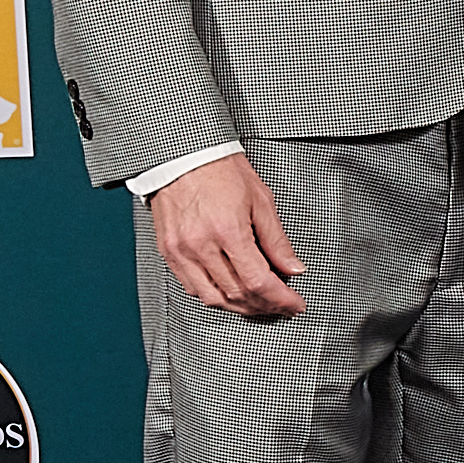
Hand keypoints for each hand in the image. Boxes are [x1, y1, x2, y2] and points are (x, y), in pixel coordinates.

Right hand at [149, 151, 305, 317]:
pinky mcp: (168, 251)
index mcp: (227, 230)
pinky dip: (214, 296)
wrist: (184, 155)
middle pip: (237, 294)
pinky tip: (230, 293)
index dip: (281, 299)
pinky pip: (191, 287)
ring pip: (212, 297)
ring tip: (260, 305)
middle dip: (265, 306)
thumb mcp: (261, 200)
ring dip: (240, 307)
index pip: (259, 281)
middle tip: (282, 305)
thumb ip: (277, 240)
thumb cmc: (221, 170)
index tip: (295, 303)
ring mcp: (181, 251)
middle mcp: (200, 245)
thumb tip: (293, 268)